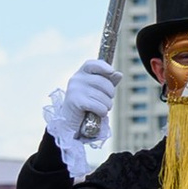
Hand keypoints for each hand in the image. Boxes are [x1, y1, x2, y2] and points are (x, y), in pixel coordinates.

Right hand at [41, 56, 116, 179]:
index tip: (112, 73)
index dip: (104, 67)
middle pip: (103, 82)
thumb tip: (118, 74)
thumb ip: (108, 82)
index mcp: (81, 74)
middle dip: (109, 95)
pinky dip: (101, 113)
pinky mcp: (76, 102)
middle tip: (105, 102)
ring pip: (103, 96)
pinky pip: (99, 106)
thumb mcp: (96, 92)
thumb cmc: (85, 107)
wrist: (68, 124)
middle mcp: (76, 79)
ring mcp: (75, 89)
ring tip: (99, 109)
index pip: (93, 64)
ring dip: (106, 106)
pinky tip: (96, 114)